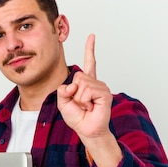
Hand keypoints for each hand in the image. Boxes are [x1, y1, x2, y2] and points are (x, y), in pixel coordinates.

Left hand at [57, 34, 121, 166]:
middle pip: (77, 76)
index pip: (89, 63)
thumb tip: (73, 85)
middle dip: (73, 92)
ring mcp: (101, 87)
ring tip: (86, 106)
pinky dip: (84, 101)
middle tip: (80, 104)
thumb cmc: (77, 117)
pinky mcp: (104, 94)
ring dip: (79, 99)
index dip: (90, 49)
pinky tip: (91, 107)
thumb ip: (62, 90)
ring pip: (81, 84)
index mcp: (86, 82)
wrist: (86, 130)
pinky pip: (87, 91)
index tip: (92, 36)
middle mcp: (95, 83)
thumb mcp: (63, 102)